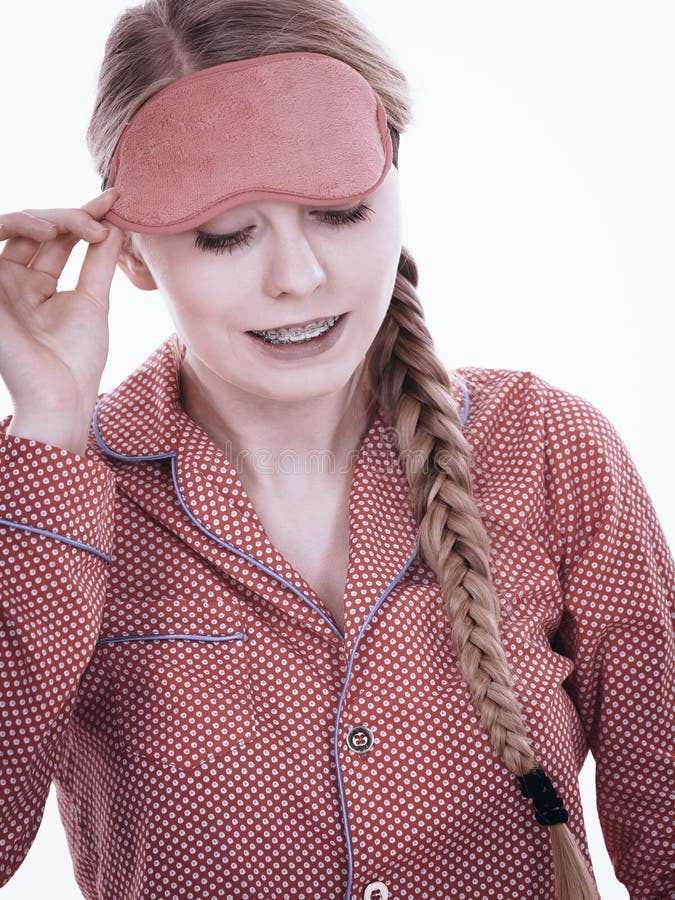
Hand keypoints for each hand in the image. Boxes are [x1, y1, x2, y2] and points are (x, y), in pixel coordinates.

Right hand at [0, 188, 123, 413]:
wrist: (60, 394)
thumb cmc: (76, 358)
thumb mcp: (92, 300)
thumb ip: (99, 261)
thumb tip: (117, 224)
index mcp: (37, 285)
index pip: (58, 238)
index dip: (85, 214)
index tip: (117, 199)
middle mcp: (13, 280)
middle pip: (37, 226)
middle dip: (72, 216)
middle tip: (102, 222)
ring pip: (15, 226)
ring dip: (48, 217)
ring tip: (80, 226)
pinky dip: (18, 226)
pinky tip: (51, 232)